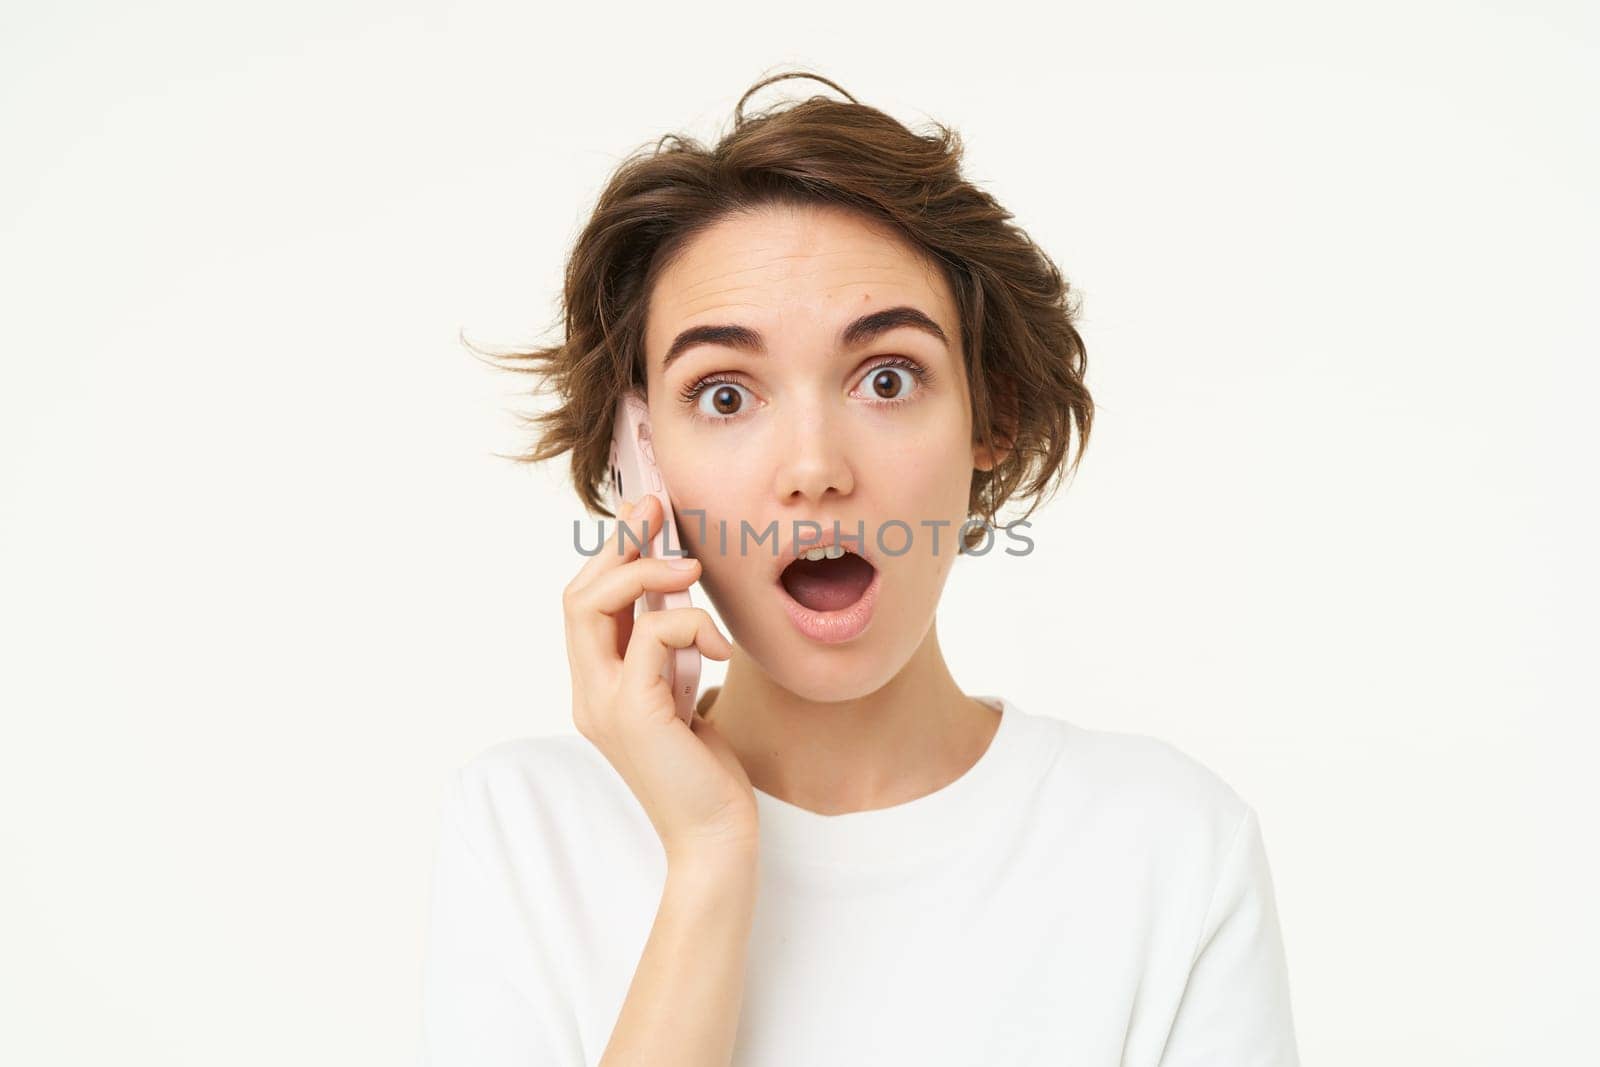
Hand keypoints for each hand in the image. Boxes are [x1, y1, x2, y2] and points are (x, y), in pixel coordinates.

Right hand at [562, 492, 758, 864]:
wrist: (716, 837)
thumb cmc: (707, 771)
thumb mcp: (685, 696)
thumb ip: (669, 654)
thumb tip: (675, 596)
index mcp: (598, 687)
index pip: (585, 605)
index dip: (611, 554)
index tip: (646, 514)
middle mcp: (589, 692)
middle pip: (577, 595)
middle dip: (618, 545)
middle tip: (658, 511)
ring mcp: (603, 703)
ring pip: (594, 604)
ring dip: (647, 572)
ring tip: (692, 572)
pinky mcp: (634, 712)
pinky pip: (653, 636)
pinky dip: (691, 625)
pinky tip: (723, 650)